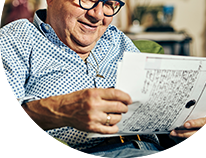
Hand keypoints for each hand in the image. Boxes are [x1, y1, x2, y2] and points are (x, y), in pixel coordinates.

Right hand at [14, 88, 131, 133]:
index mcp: (94, 93)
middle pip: (118, 107)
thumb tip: (119, 96)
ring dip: (119, 116)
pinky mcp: (92, 127)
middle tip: (124, 107)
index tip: (129, 99)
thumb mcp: (90, 91)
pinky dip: (114, 127)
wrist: (62, 110)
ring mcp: (93, 117)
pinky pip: (109, 130)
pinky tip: (113, 124)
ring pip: (115, 118)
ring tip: (117, 114)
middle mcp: (94, 105)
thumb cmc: (76, 99)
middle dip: (124, 107)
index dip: (126, 96)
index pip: (116, 94)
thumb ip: (104, 93)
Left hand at [169, 116, 205, 147]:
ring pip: (194, 143)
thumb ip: (194, 117)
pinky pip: (194, 148)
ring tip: (173, 136)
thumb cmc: (204, 121)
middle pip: (196, 135)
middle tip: (173, 132)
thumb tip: (180, 119)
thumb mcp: (202, 116)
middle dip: (182, 134)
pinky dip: (184, 144)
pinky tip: (178, 141)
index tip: (184, 125)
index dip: (193, 124)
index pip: (203, 123)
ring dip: (181, 140)